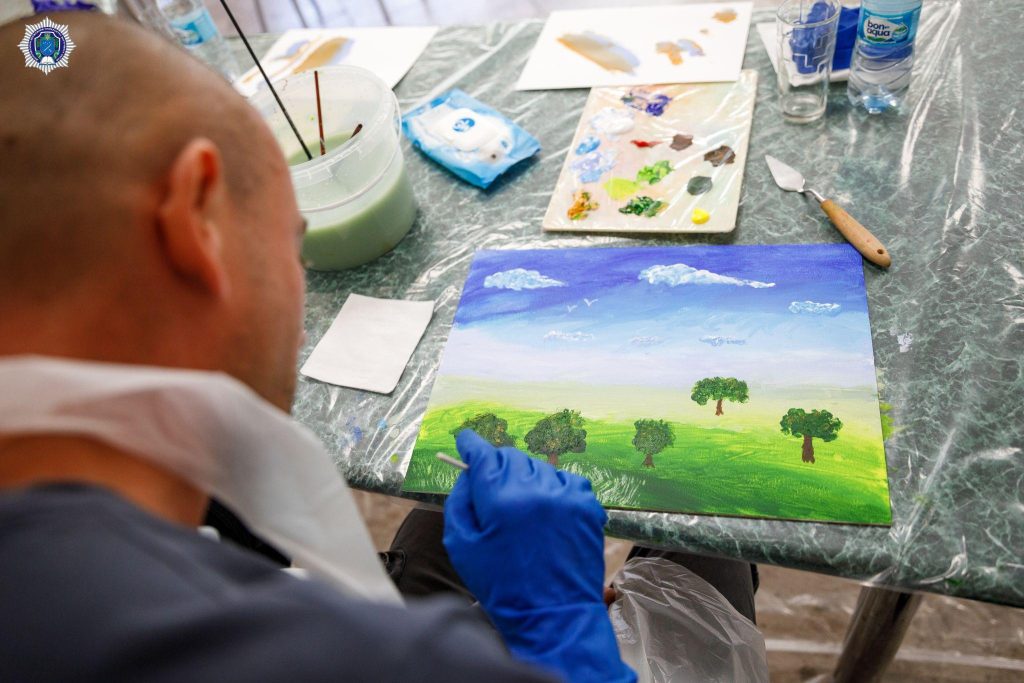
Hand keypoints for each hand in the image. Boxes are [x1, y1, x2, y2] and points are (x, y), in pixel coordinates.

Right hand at [443, 430, 634, 682]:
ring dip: (525, 478)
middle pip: (510, 457)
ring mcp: (566, 496)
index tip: (465, 440)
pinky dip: (552, 489)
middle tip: (492, 488)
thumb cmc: (502, 586)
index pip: (483, 454)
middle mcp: (536, 490)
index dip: (471, 444)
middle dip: (497, 466)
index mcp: (501, 499)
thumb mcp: (463, 546)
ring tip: (521, 511)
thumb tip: (467, 474)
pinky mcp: (587, 505)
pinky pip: (564, 480)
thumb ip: (459, 502)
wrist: (554, 616)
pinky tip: (546, 512)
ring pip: (538, 466)